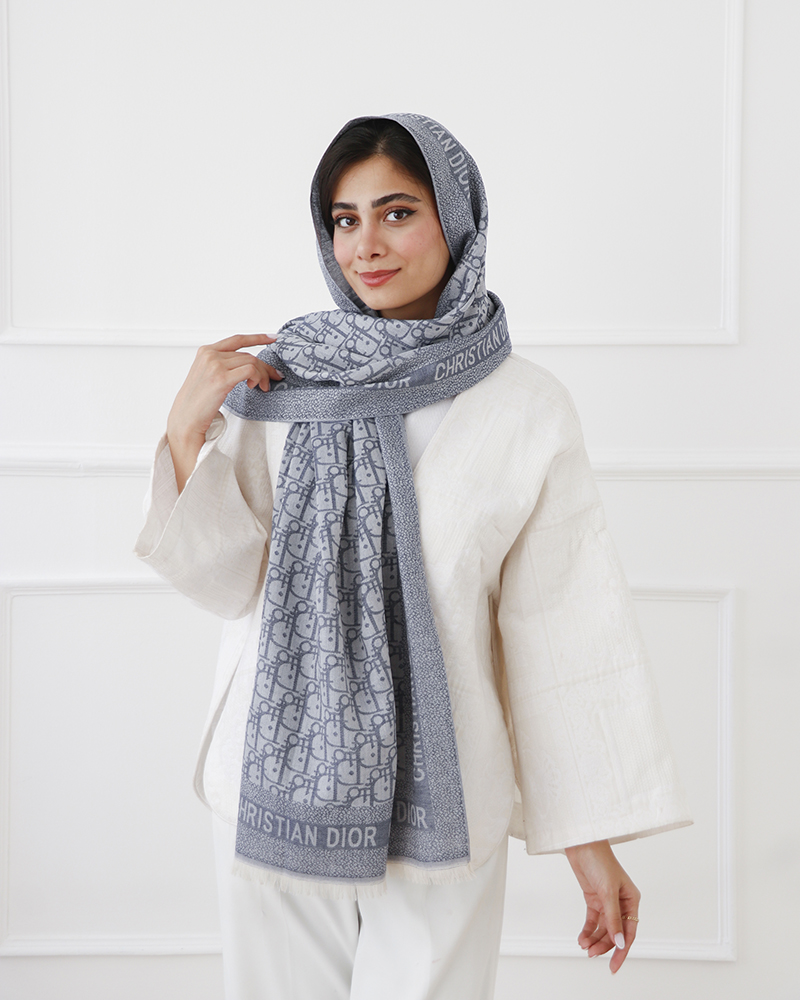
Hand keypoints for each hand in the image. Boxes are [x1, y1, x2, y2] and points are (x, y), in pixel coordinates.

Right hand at [166, 333, 282, 491]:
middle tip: (274, 377)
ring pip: (252, 362)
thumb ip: (223, 365)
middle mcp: (210, 354)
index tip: (272, 338)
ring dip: (263, 375)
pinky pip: (250, 370)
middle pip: (248, 354)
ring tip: (263, 387)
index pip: (237, 340)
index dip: (257, 338)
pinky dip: (258, 377)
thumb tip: (250, 366)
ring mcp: (215, 365)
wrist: (186, 418)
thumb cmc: (198, 402)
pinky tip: (254, 386)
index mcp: (205, 351)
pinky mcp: (222, 378)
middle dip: (265, 367)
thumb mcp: (207, 376)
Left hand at [564, 839, 639, 972]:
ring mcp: (607, 901)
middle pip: (614, 932)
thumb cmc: (599, 860)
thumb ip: (613, 918)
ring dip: (594, 938)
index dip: (622, 951)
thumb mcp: (608, 891)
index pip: (629, 932)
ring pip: (603, 928)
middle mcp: (621, 903)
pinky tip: (581, 938)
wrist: (581, 844)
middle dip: (603, 945)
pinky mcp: (594, 899)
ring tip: (584, 946)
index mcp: (631, 900)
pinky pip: (592, 920)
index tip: (614, 966)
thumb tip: (618, 942)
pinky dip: (587, 930)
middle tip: (591, 954)